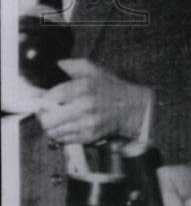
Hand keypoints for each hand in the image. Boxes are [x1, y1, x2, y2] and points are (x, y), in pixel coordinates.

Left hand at [37, 59, 151, 142]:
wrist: (132, 107)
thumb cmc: (109, 87)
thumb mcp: (93, 70)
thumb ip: (71, 65)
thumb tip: (54, 66)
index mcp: (82, 87)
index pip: (49, 98)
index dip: (43, 100)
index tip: (45, 100)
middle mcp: (83, 107)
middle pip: (47, 120)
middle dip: (45, 116)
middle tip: (49, 112)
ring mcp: (86, 124)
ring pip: (53, 133)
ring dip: (52, 127)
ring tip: (58, 120)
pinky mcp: (89, 137)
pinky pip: (64, 140)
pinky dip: (62, 135)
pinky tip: (68, 126)